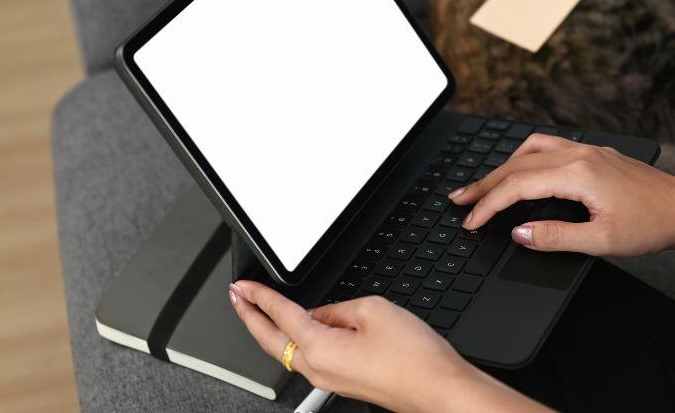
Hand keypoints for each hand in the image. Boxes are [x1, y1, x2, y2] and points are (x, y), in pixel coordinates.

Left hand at [228, 281, 546, 412]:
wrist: (437, 388)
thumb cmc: (413, 356)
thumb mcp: (373, 310)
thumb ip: (339, 308)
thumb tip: (324, 314)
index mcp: (318, 347)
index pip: (278, 315)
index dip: (258, 296)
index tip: (243, 286)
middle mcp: (317, 368)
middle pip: (270, 341)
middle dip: (249, 316)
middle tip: (236, 297)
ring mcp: (330, 379)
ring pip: (288, 352)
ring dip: (270, 329)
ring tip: (260, 310)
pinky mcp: (344, 382)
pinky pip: (310, 357)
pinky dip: (295, 340)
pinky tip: (302, 329)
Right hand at [449, 134, 674, 256]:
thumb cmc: (653, 224)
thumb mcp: (602, 241)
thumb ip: (555, 237)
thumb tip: (519, 232)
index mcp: (577, 174)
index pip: (517, 186)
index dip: (488, 205)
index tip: (470, 221)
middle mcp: (578, 154)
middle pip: (516, 164)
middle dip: (484, 183)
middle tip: (458, 200)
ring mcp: (587, 150)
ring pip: (530, 150)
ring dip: (501, 167)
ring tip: (483, 186)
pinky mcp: (594, 154)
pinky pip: (548, 146)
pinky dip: (524, 158)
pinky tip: (520, 169)